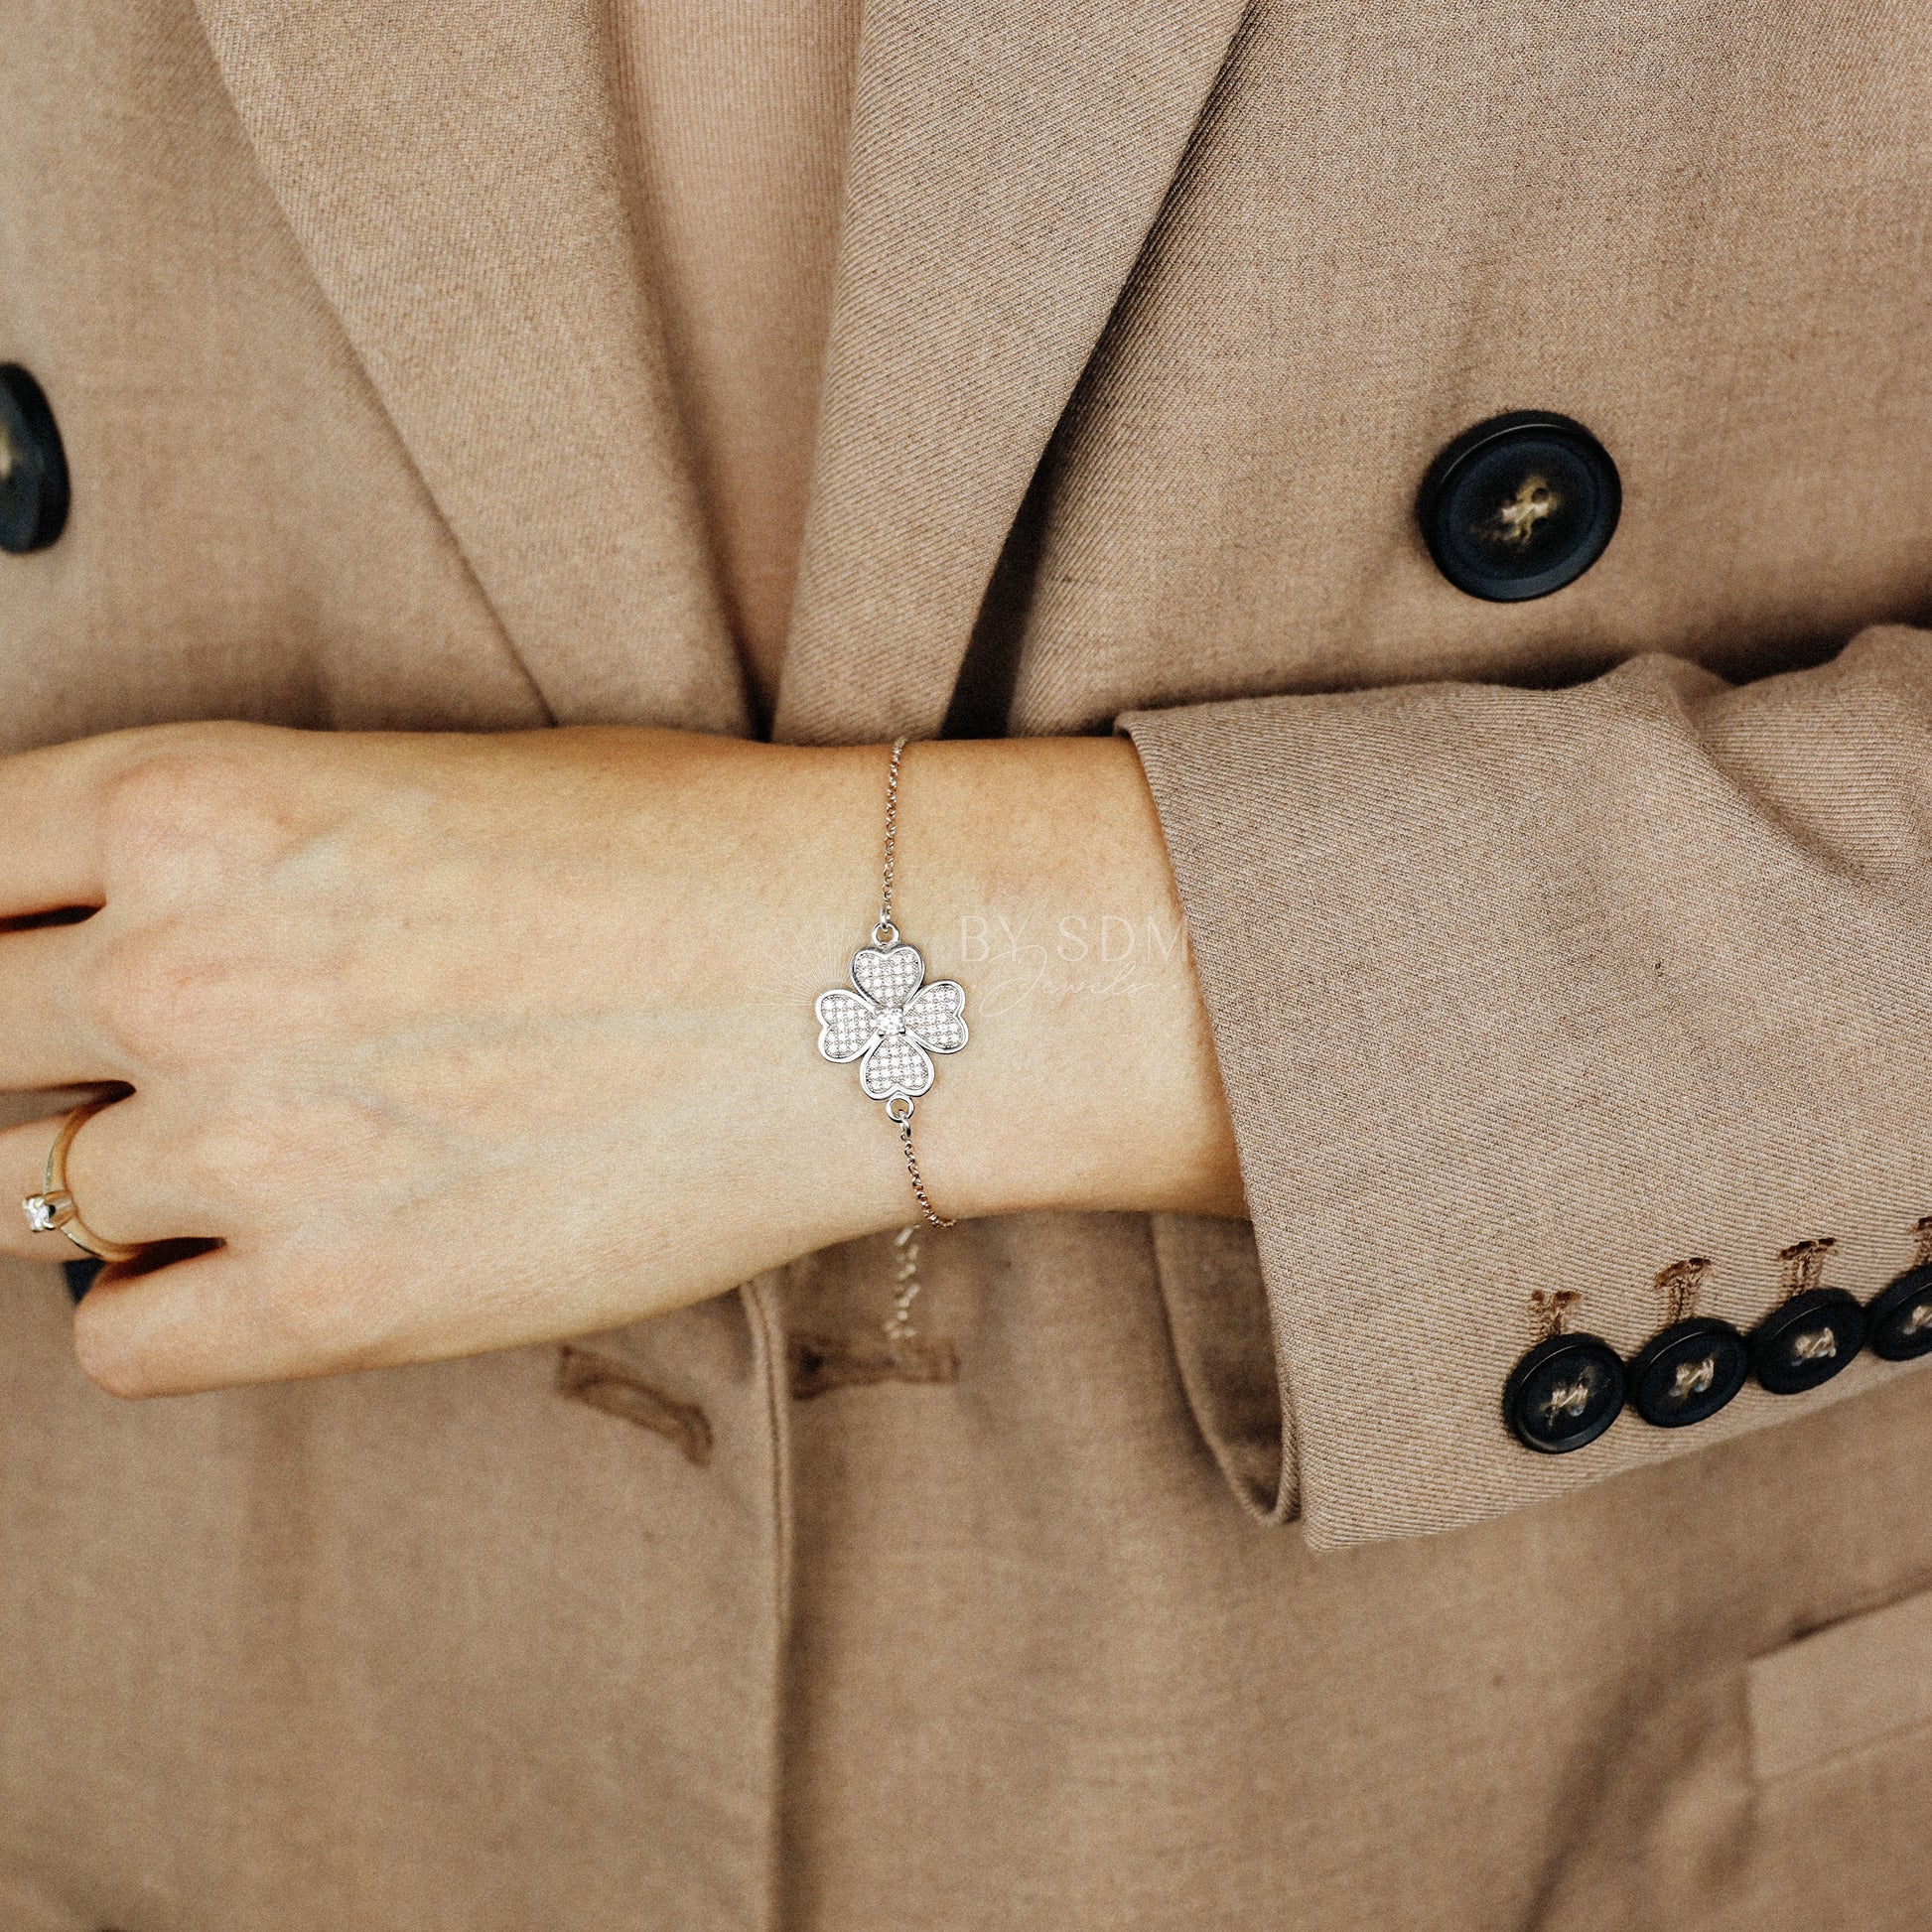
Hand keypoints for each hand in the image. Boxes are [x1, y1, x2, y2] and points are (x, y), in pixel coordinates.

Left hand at [0, 722, 1239, 1394]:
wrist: (852, 979)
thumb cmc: (681, 852)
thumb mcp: (420, 782)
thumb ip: (235, 855)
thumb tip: (124, 940)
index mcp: (197, 804)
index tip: (8, 964)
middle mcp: (180, 969)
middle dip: (25, 1058)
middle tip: (122, 1070)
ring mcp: (247, 1144)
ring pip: (27, 1202)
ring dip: (112, 1184)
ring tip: (239, 1159)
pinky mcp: (335, 1300)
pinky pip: (117, 1345)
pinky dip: (154, 1310)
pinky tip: (246, 1262)